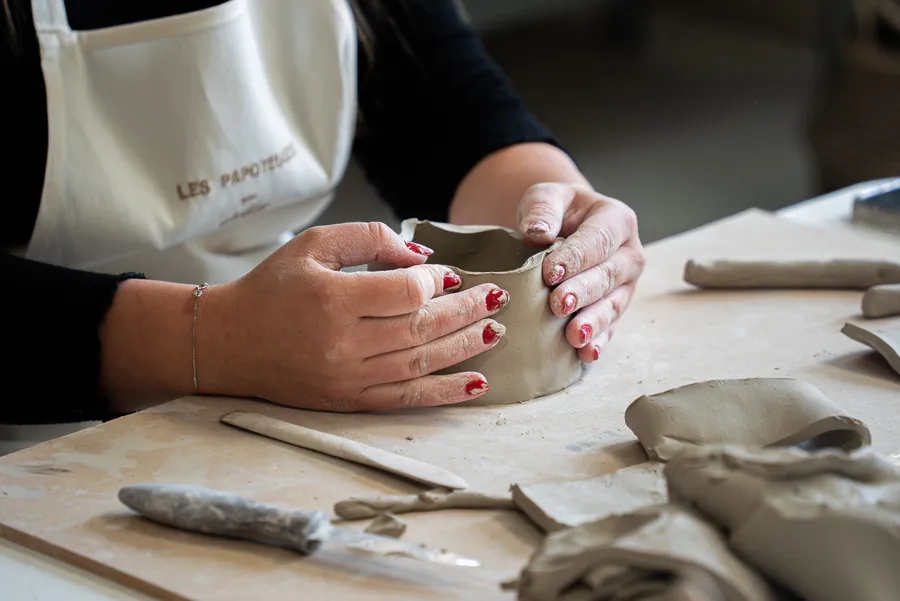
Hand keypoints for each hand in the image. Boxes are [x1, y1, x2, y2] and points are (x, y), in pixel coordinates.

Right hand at [197, 223, 509, 410]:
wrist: (227, 342)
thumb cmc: (271, 287)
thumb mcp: (313, 245)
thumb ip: (369, 238)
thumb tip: (422, 256)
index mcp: (333, 300)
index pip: (405, 293)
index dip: (435, 282)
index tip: (447, 275)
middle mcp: (343, 344)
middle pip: (422, 329)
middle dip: (466, 312)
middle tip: (497, 300)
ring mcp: (348, 378)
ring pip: (421, 363)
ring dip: (465, 348)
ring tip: (496, 332)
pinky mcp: (349, 400)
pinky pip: (408, 398)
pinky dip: (446, 391)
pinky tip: (477, 383)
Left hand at [517, 183, 645, 361]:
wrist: (562, 228)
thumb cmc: (555, 213)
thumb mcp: (546, 197)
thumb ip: (542, 208)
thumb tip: (537, 232)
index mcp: (616, 220)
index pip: (598, 240)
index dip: (575, 257)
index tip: (549, 273)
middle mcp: (628, 254)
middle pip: (609, 275)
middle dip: (583, 292)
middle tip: (558, 304)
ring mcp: (625, 285)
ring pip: (613, 305)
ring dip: (594, 322)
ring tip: (574, 336)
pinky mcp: (615, 309)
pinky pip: (610, 327)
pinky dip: (598, 341)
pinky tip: (586, 354)